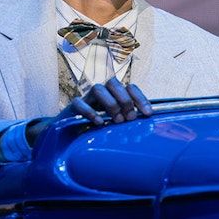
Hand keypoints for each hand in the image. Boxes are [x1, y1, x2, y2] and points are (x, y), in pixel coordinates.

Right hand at [25, 77, 152, 146]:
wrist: (70, 136)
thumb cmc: (99, 129)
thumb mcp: (117, 125)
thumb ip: (129, 121)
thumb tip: (148, 125)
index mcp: (115, 95)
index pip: (130, 87)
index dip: (140, 98)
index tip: (147, 114)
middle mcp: (102, 93)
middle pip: (113, 83)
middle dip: (125, 100)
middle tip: (130, 118)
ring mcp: (87, 98)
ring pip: (98, 88)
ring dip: (110, 104)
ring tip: (116, 121)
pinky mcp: (73, 107)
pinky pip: (79, 102)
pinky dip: (90, 112)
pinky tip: (99, 123)